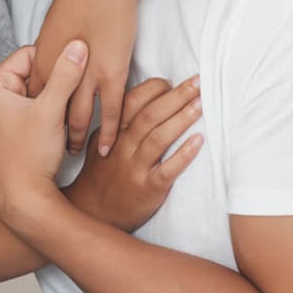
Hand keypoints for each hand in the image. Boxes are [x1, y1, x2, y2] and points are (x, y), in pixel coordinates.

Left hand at [0, 39, 89, 226]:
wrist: (24, 198)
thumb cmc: (30, 157)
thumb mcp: (51, 111)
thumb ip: (65, 75)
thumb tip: (78, 45)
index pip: (30, 54)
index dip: (54, 63)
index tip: (73, 75)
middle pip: (33, 71)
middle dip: (55, 82)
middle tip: (70, 97)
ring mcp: (0, 109)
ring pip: (37, 88)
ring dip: (54, 96)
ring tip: (63, 113)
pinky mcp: (11, 122)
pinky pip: (35, 104)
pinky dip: (50, 109)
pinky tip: (59, 123)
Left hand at [29, 0, 145, 159]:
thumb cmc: (74, 3)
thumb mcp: (48, 37)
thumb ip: (44, 61)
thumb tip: (41, 76)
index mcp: (31, 62)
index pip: (27, 92)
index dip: (37, 99)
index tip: (42, 112)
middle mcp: (50, 75)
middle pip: (47, 106)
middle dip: (53, 124)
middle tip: (55, 141)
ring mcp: (80, 77)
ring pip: (73, 114)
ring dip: (75, 132)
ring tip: (75, 149)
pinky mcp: (110, 75)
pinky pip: (106, 110)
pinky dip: (105, 129)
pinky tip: (107, 146)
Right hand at [66, 76, 204, 231]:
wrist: (91, 212)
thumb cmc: (101, 175)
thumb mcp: (100, 143)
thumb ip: (118, 122)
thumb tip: (141, 98)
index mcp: (112, 132)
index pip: (132, 101)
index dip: (154, 88)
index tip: (173, 80)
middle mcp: (122, 147)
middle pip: (150, 115)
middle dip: (176, 96)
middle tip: (198, 82)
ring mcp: (134, 168)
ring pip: (158, 138)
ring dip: (181, 119)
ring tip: (201, 104)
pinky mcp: (148, 189)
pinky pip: (167, 170)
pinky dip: (183, 155)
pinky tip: (199, 142)